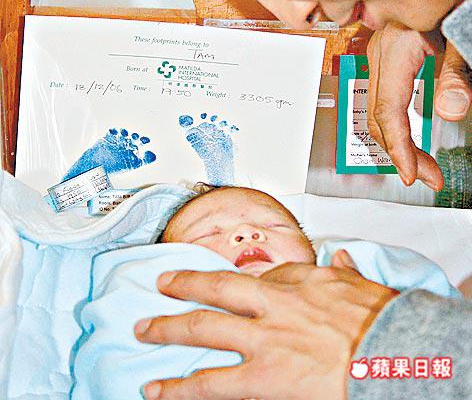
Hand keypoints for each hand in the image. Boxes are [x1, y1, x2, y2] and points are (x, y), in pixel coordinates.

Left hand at [135, 264, 396, 399]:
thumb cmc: (379, 323)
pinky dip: (182, 387)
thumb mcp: (360, 286)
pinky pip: (212, 384)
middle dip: (185, 286)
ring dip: (169, 329)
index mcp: (297, 282)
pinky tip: (160, 390)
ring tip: (144, 330)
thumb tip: (342, 259)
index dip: (243, 285)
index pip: (261, 276)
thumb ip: (343, 272)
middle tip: (162, 286)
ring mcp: (263, 342)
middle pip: (216, 290)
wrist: (394, 356)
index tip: (230, 288)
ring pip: (203, 330)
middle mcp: (272, 307)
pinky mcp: (262, 380)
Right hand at [367, 23, 470, 189]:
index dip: (400, 148)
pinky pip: (378, 95)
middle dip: (399, 151)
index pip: (389, 111)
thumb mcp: (461, 37)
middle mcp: (379, 52)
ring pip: (374, 107)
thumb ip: (455, 74)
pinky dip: (392, 121)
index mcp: (395, 49)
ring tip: (420, 161)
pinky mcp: (383, 54)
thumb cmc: (455, 0)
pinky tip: (409, 131)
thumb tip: (451, 111)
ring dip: (394, 139)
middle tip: (427, 175)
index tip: (415, 174)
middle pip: (375, 115)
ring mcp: (378, 52)